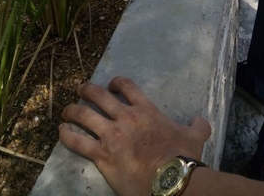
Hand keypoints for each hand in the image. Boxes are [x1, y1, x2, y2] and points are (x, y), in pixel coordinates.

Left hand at [59, 76, 210, 195]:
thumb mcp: (195, 137)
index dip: (115, 83)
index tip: (110, 85)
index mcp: (146, 110)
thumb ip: (198, 126)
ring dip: (72, 111)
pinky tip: (61, 132)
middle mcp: (125, 117)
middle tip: (80, 91)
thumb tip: (202, 121)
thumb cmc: (183, 158)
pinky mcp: (102, 155)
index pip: (126, 86)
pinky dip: (66, 135)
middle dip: (86, 90)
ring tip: (66, 111)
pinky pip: (77, 141)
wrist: (172, 181)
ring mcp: (112, 135)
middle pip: (98, 95)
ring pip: (84, 114)